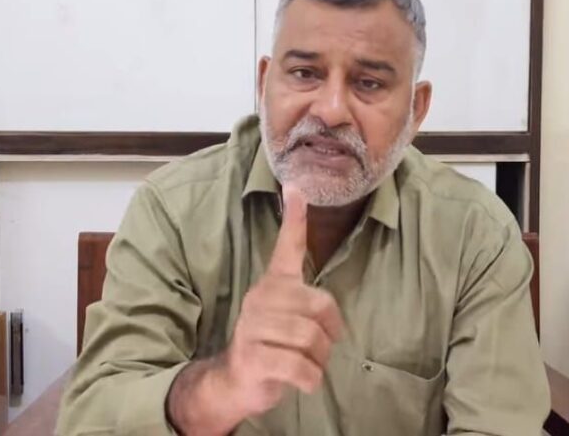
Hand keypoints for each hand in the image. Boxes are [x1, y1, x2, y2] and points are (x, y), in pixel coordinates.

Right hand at [219, 185, 344, 416]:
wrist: (233, 381)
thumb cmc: (271, 347)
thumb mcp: (287, 319)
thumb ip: (306, 307)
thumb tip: (335, 321)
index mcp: (274, 285)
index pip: (286, 246)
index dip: (294, 218)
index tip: (296, 187)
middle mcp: (261, 298)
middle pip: (319, 306)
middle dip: (329, 337)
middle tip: (317, 350)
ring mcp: (253, 326)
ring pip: (311, 339)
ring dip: (319, 361)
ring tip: (307, 366)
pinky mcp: (253, 356)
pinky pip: (300, 367)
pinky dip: (310, 380)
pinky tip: (302, 382)